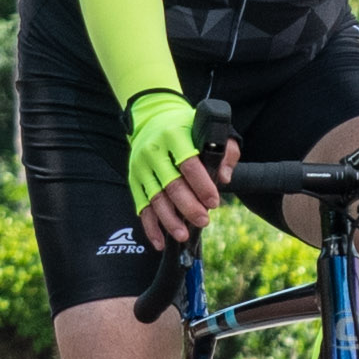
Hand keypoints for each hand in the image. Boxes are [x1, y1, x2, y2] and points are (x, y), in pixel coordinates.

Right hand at [126, 93, 228, 251]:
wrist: (152, 117)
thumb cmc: (186, 127)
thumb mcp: (208, 130)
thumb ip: (224, 151)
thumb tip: (223, 178)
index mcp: (174, 136)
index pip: (188, 164)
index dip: (202, 185)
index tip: (214, 202)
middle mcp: (154, 151)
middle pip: (171, 185)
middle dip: (188, 207)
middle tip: (204, 220)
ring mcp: (141, 167)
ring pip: (155, 199)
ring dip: (169, 220)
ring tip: (183, 234)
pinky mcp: (134, 180)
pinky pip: (141, 206)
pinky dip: (150, 226)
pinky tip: (159, 241)